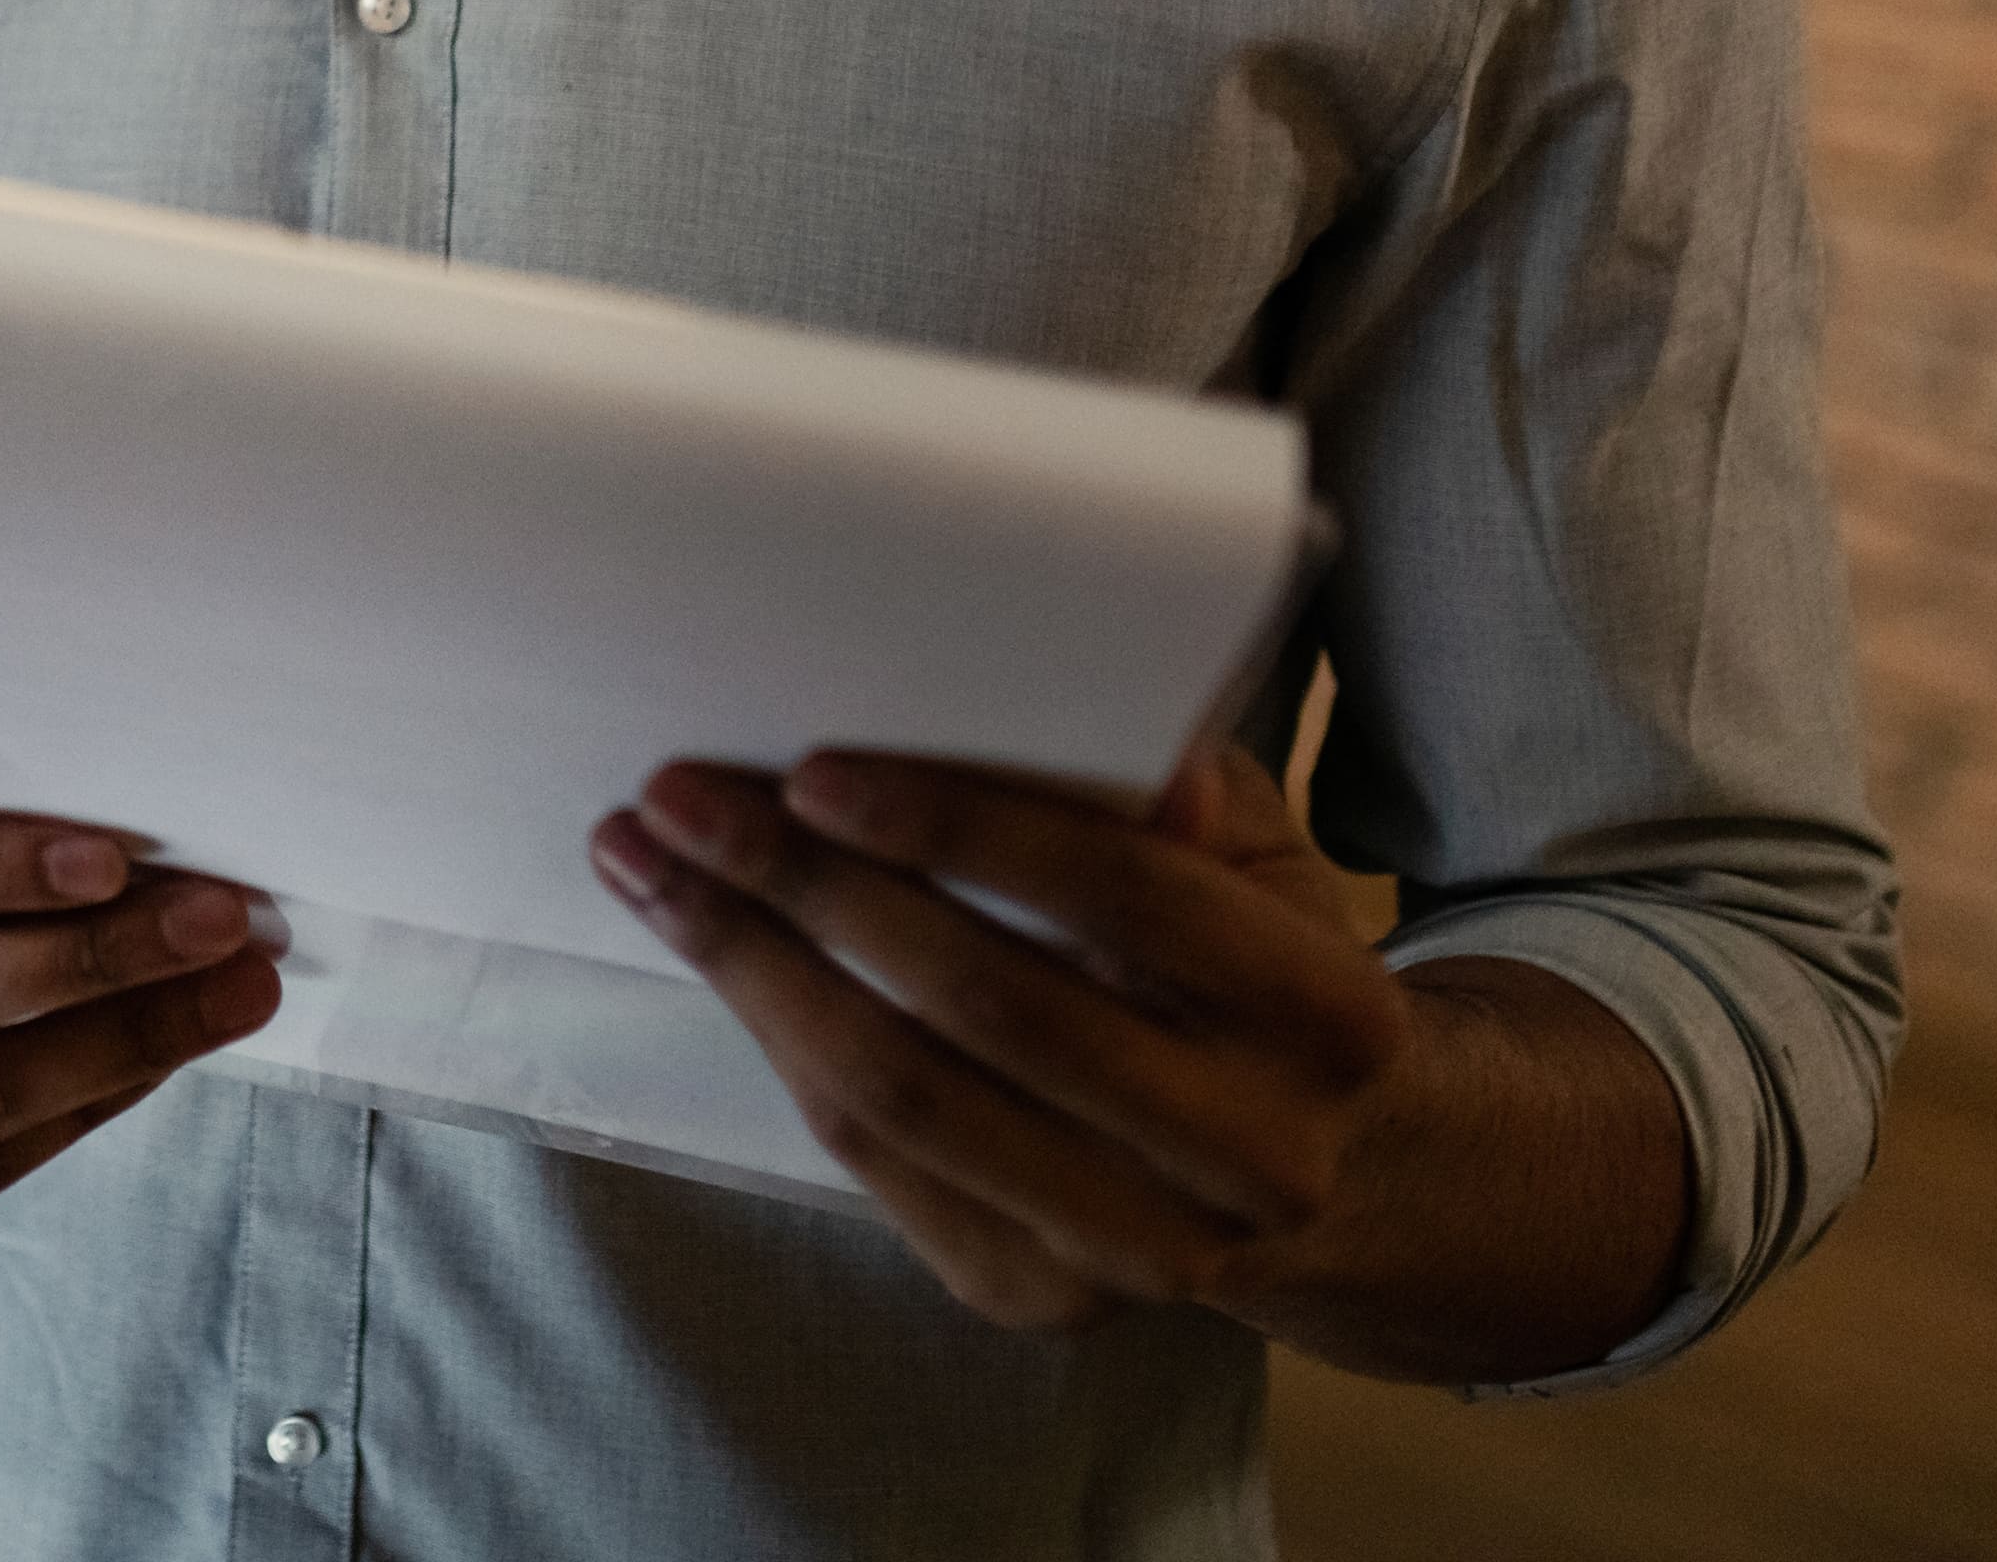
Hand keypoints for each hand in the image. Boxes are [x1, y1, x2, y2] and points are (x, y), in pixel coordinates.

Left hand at [590, 740, 1411, 1334]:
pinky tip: (722, 962)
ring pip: (909, 1100)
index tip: (815, 770)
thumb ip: (1174, 796)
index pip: (1126, 897)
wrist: (1344, 1184)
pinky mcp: (1045, 1297)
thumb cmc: (1263, 975)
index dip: (963, 830)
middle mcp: (1251, 1152)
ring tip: (652, 871)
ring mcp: (1145, 1249)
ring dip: (755, 973)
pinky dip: (786, 1048)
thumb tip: (1048, 700)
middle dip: (810, 890)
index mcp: (1322, 1013)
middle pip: (990, 1007)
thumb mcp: (1268, 871)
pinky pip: (880, 1164)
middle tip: (680, 800)